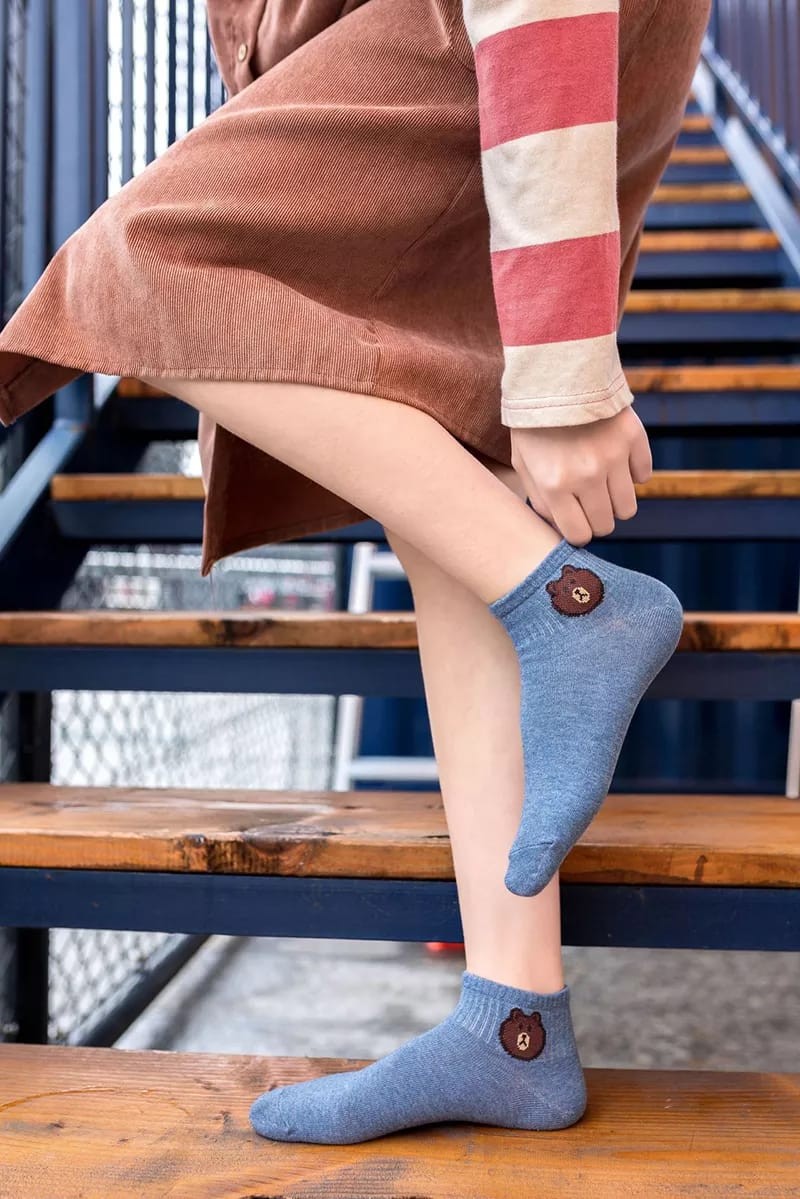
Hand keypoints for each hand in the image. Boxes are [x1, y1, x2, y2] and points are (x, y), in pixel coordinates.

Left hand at [509, 405, 651, 544]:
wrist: (555, 375)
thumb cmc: (534, 424)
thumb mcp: (524, 464)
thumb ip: (541, 501)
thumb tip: (563, 529)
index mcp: (555, 485)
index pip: (579, 534)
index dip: (578, 531)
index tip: (575, 520)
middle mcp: (587, 475)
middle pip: (606, 525)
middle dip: (596, 518)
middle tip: (587, 501)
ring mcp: (614, 457)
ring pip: (628, 508)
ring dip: (615, 501)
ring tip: (602, 483)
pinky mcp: (633, 438)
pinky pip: (643, 475)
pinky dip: (633, 473)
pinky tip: (616, 460)